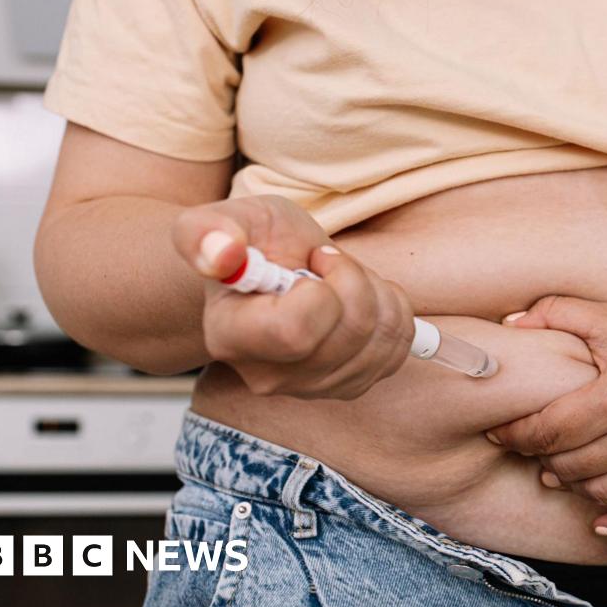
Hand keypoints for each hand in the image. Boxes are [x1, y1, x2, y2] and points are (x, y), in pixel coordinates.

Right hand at [172, 195, 414, 398]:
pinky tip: (360, 297)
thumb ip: (206, 232)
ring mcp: (314, 388)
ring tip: (340, 279)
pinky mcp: (352, 385)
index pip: (296, 331)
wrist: (275, 268)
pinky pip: (400, 345)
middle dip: (354, 279)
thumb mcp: (227, 217)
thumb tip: (221, 255)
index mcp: (230, 338)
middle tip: (326, 263)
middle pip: (351, 332)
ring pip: (382, 338)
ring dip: (375, 291)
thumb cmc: (252, 242)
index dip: (321, 289)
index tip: (309, 263)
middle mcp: (269, 377)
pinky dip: (393, 309)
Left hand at [486, 294, 606, 538]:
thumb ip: (554, 314)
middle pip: (570, 466)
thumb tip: (507, 324)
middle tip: (530, 447)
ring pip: (602, 493)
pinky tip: (600, 524)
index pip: (549, 431)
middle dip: (540, 458)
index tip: (499, 433)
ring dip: (572, 485)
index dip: (516, 435)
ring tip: (558, 469)